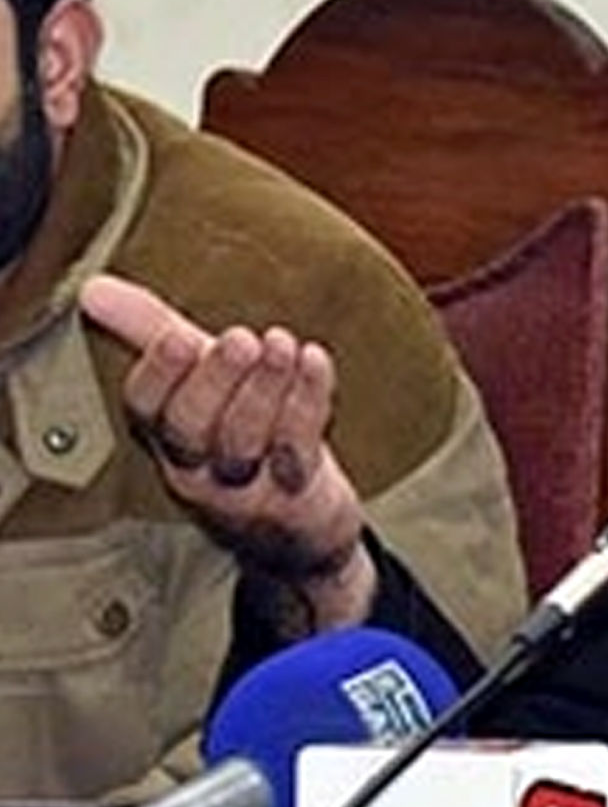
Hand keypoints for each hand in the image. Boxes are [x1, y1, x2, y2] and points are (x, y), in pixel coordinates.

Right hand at [79, 273, 373, 630]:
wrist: (301, 518)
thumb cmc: (240, 428)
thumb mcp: (199, 375)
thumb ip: (150, 330)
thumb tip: (94, 287)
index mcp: (166, 434)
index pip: (145, 408)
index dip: (157, 374)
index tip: (177, 336)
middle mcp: (197, 466)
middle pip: (191, 428)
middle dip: (214, 380)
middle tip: (241, 339)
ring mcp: (245, 486)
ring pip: (245, 440)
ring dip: (266, 386)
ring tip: (281, 344)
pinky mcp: (294, 495)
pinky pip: (298, 449)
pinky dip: (309, 401)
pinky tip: (314, 361)